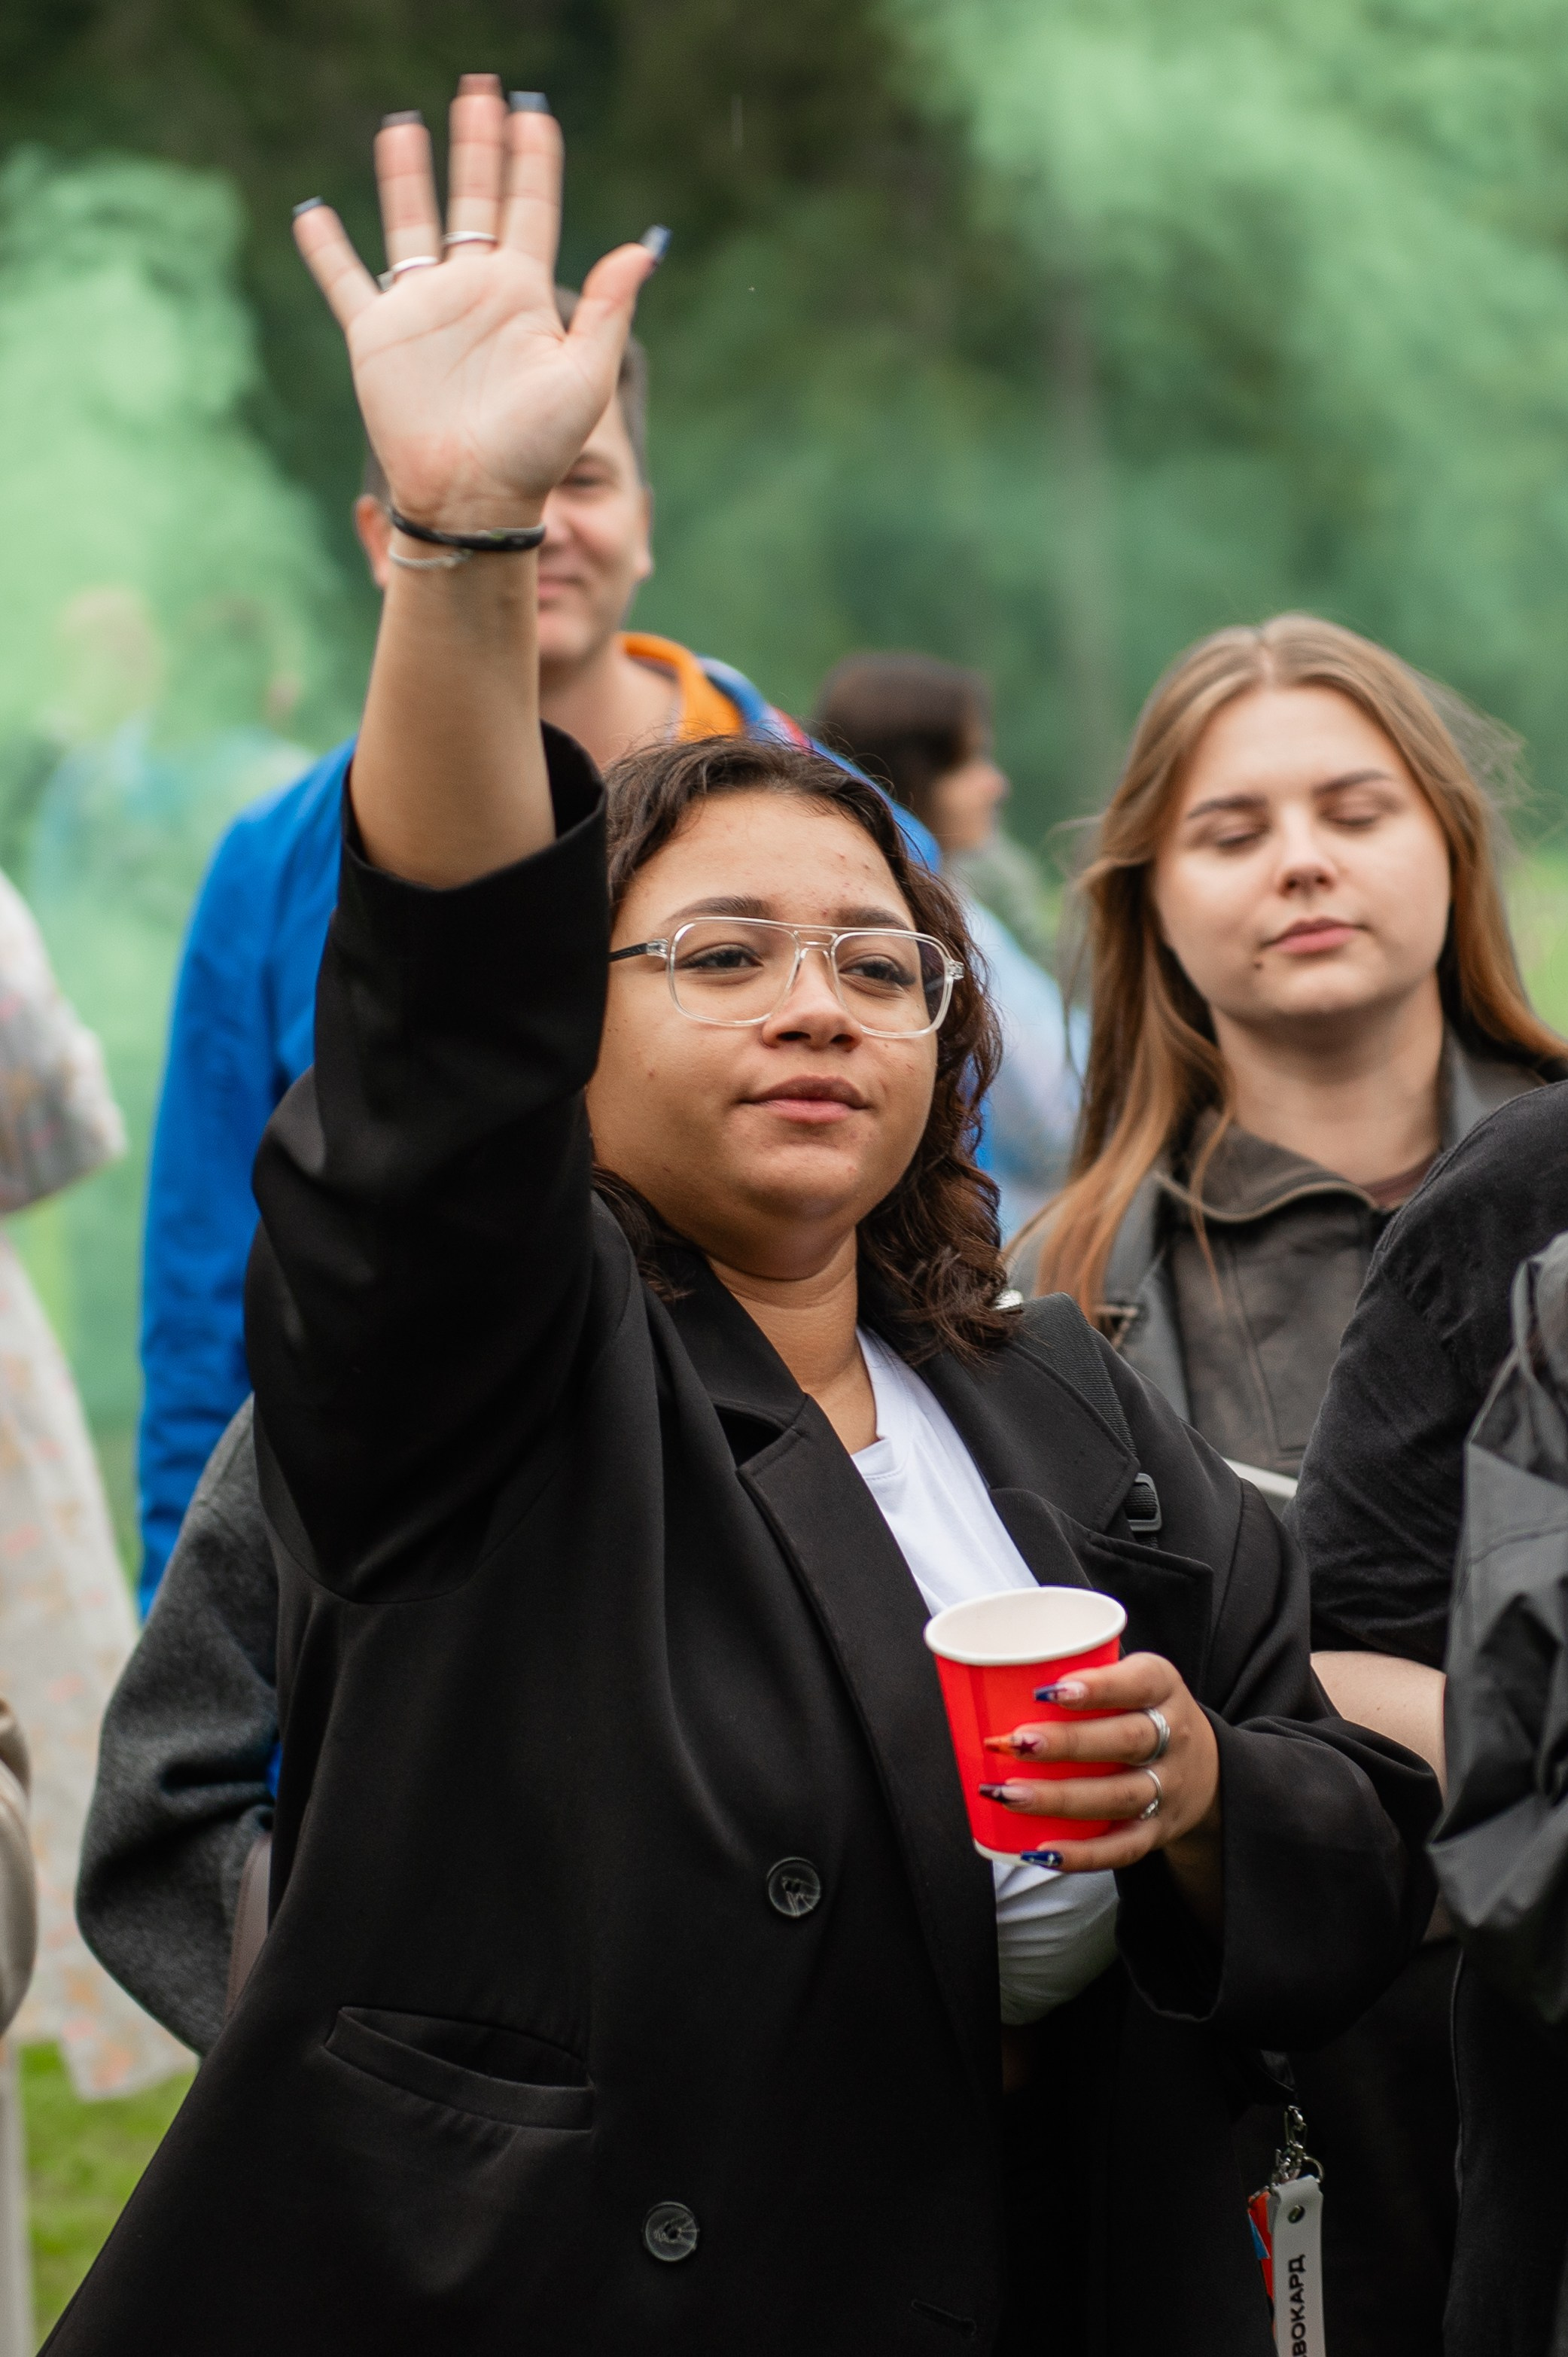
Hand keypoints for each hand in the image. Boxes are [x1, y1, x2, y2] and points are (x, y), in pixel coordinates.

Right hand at [293, 75, 657, 531]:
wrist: (473, 496)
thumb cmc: (535, 448)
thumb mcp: (584, 377)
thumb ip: (608, 311)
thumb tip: (643, 247)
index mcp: (523, 296)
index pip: (530, 209)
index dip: (531, 160)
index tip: (533, 113)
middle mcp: (473, 292)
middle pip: (474, 200)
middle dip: (477, 146)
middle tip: (479, 91)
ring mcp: (423, 311)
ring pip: (411, 224)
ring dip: (407, 175)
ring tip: (404, 123)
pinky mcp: (377, 338)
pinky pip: (346, 284)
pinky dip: (327, 250)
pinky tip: (313, 212)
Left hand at [981, 1651, 1220, 1894]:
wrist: (1208, 1768)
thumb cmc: (1141, 1711)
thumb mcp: (1132, 1679)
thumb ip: (1082, 1671)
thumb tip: (991, 1672)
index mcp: (1163, 1689)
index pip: (1140, 1683)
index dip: (1098, 1687)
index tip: (1049, 1690)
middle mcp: (1174, 1738)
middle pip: (1127, 1741)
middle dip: (1068, 1744)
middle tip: (1015, 1742)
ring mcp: (1169, 1789)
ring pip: (1119, 1796)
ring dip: (1060, 1798)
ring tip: (1008, 1794)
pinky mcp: (1159, 1831)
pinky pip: (1123, 1849)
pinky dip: (1082, 1855)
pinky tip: (1040, 1850)